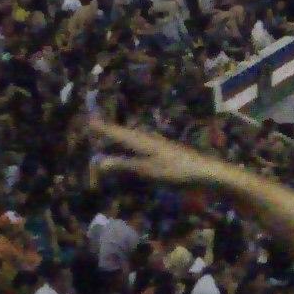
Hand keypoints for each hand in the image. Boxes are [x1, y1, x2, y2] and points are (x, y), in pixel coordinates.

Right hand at [90, 119, 226, 188]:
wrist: (206, 173)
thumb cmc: (176, 171)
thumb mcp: (148, 170)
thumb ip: (123, 164)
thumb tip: (97, 161)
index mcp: (142, 140)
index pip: (116, 132)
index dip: (102, 128)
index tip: (87, 120)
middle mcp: (148, 139)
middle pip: (123, 134)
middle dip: (108, 133)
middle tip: (92, 129)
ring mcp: (157, 145)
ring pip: (132, 139)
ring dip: (119, 140)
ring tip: (106, 140)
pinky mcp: (163, 153)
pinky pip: (140, 147)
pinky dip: (130, 148)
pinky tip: (131, 152)